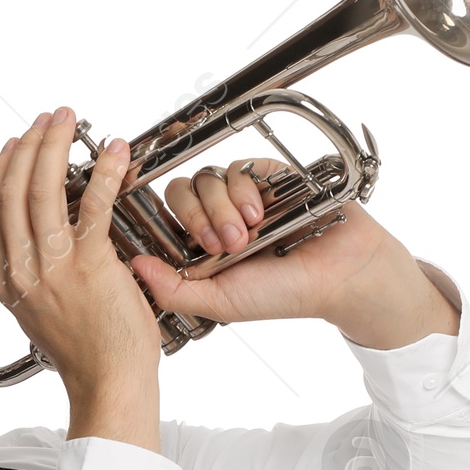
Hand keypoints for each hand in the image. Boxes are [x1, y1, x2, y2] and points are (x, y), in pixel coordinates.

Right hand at [0, 108, 161, 447]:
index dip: (2, 169)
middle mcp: (22, 271)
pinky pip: (92, 204)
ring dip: (55, 146)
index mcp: (7, 281)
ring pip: (43, 189)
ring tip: (68, 122)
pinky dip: (104, 171)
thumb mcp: (43, 314)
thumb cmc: (89, 355)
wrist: (109, 383)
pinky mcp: (89, 266)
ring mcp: (53, 268)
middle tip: (47, 120)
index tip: (15, 145)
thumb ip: (37, 278)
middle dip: (29, 145)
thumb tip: (45, 248)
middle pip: (12, 190)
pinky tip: (113, 152)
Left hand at [131, 158, 456, 348]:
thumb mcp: (219, 302)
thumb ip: (173, 289)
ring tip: (248, 235)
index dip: (170, 227)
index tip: (189, 245)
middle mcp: (216, 219)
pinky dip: (243, 191)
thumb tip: (132, 266)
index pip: (165, 221)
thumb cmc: (282, 295)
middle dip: (197, 219)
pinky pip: (236, 167)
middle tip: (223, 245)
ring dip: (222, 208)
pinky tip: (261, 216)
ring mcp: (241, 196)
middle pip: (180, 193)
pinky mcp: (266, 176)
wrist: (337, 275)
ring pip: (205, 179)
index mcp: (201, 249)